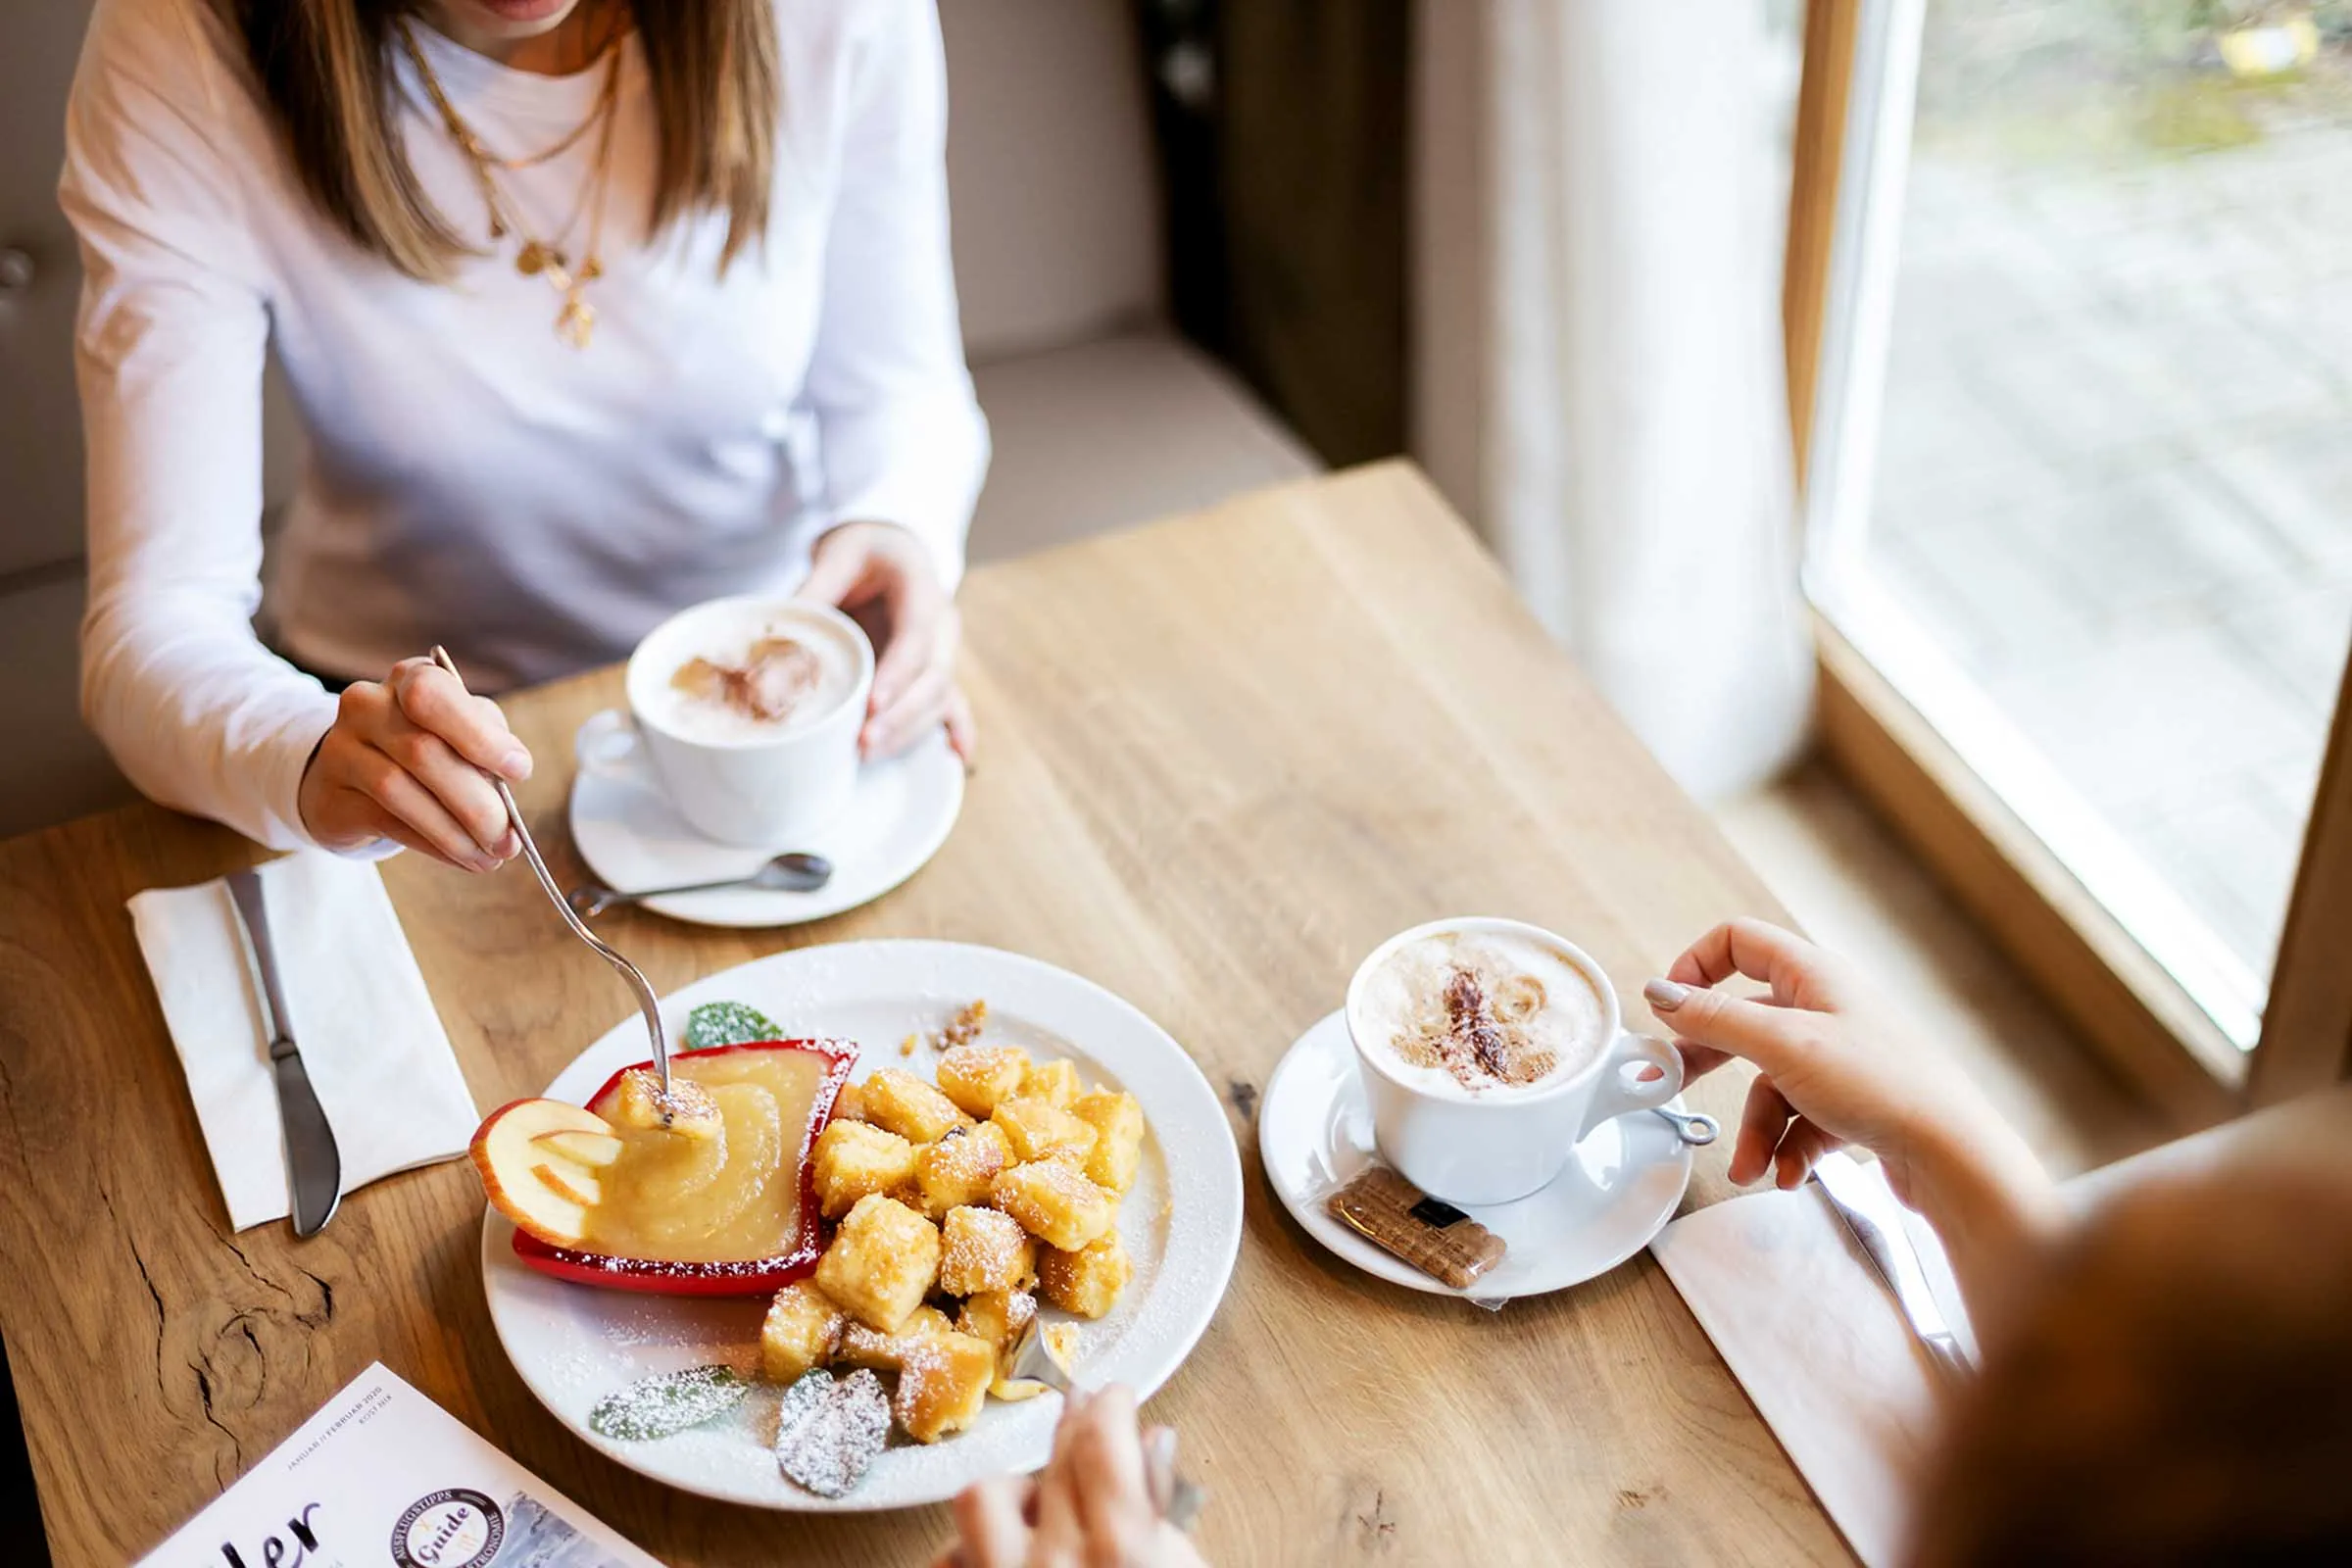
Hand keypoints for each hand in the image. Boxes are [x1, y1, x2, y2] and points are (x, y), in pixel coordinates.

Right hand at [296, 655, 530, 870]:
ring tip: (491, 856)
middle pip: (422, 751)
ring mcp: (342, 749)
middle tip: (509, 839)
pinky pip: (389, 823)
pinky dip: (435, 845)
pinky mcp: (334, 797)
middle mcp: (368, 705)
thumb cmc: (423, 748)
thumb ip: (485, 745)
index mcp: (409, 679)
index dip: (479, 735)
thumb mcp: (459, 732)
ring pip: (400, 791)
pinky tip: (464, 858)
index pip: (434, 695)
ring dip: (456, 832)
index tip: (520, 771)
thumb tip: (510, 783)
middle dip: (476, 802)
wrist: (352, 776)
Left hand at [798, 521, 974, 763]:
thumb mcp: (838, 555)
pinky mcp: (936, 669)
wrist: (890, 549)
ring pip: (941, 697)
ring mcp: (943, 650)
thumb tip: (779, 633)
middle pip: (934, 677)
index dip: (897, 674)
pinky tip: (958, 757)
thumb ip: (815, 590)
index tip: (871, 704)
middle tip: (863, 743)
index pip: (916, 638)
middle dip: (901, 715)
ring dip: (910, 730)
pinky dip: (958, 729)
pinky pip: (952, 701)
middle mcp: (942, 624)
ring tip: (870, 754)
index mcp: (922, 589)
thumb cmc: (864, 551)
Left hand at [935, 1386, 1207, 1567]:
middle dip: (1073, 1428)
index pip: (1104, 1438)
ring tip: (1039, 1505)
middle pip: (1053, 1458)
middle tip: (1083, 1417)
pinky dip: (968, 1547)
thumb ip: (1163, 1509)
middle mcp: (1056, 1564)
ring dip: (1013, 1490)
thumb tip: (1149, 1442)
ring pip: (983, 1497)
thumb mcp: (1184, 1567)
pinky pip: (948, 1556)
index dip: (1110, 1405)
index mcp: (1123, 1549)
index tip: (1115, 1398)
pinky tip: (995, 1550)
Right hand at [1644, 918, 2057, 1315]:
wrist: (1955, 1155)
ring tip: (1752, 1165)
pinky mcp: (1855, 1103)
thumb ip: (1715, 1018)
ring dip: (1756, 1129)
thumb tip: (1660, 992)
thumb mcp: (1782, 1046)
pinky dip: (1789, 1147)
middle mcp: (1828, 1009)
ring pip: (1771, 1083)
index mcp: (1814, 975)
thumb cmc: (1882, 1086)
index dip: (1696, 967)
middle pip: (1746, 1020)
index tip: (1668, 1007)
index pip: (1740, 942)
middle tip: (1671, 1082)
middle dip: (1709, 1058)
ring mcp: (1842, 1058)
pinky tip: (1790, 1174)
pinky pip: (1802, 1119)